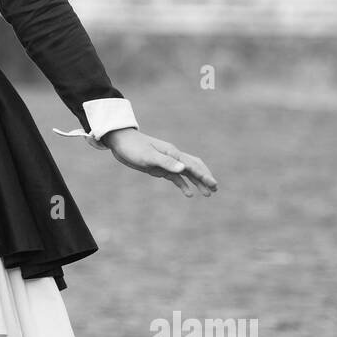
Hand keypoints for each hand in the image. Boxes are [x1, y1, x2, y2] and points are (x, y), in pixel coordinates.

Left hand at [103, 128, 217, 196]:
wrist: (120, 142)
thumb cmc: (133, 147)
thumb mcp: (148, 157)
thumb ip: (166, 163)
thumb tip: (184, 169)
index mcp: (173, 154)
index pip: (192, 166)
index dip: (203, 175)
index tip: (213, 184)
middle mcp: (173, 157)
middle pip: (194, 168)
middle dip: (205, 178)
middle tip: (215, 189)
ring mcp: (167, 163)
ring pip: (187, 174)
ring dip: (197, 183)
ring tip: (208, 194)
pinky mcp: (159, 168)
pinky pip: (176, 178)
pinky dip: (183, 185)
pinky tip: (189, 194)